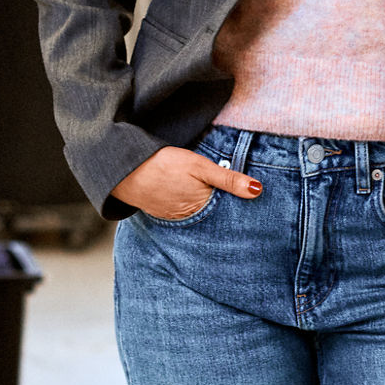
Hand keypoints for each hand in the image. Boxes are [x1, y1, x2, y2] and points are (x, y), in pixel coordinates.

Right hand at [113, 146, 262, 220]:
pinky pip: (185, 214)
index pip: (230, 211)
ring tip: (223, 208)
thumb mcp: (201, 166)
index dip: (241, 207)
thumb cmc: (164, 165)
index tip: (256, 207)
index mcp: (203, 207)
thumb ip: (229, 179)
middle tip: (244, 211)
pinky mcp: (165, 214)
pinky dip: (193, 210)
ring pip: (201, 216)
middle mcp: (191, 219)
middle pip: (216, 217)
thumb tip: (258, 190)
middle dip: (227, 213)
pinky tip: (196, 202)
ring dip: (210, 212)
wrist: (126, 170)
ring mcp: (176, 218)